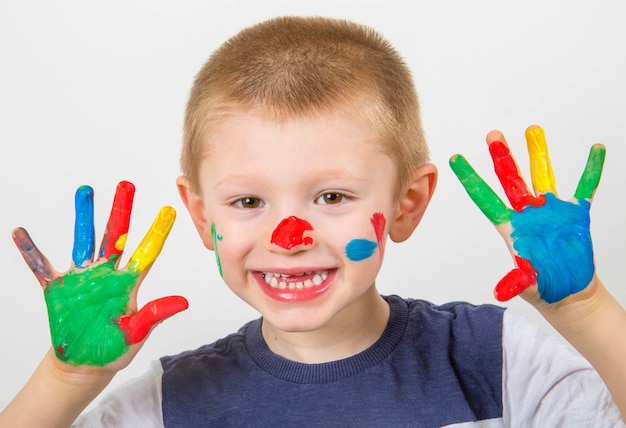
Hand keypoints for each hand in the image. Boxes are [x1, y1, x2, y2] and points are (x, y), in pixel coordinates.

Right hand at [12, 181, 188, 365]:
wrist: (84, 365)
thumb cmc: (113, 349)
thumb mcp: (136, 333)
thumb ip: (155, 314)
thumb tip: (184, 302)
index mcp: (128, 283)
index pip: (147, 252)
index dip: (157, 232)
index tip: (169, 210)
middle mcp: (106, 274)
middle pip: (116, 236)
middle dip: (122, 210)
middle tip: (127, 185)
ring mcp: (81, 278)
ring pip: (83, 240)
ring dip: (84, 217)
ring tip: (86, 191)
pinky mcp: (57, 289)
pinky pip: (41, 266)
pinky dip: (30, 250)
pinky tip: (20, 232)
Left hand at [449, 125, 604, 302]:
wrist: (568, 292)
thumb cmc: (543, 288)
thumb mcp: (527, 286)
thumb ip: (516, 283)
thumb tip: (501, 292)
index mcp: (510, 227)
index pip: (485, 198)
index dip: (471, 179)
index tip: (455, 159)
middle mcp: (527, 213)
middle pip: (511, 179)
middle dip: (502, 156)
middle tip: (493, 135)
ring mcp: (551, 211)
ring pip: (542, 175)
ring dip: (537, 152)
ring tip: (532, 129)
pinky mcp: (575, 214)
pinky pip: (585, 187)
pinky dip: (592, 169)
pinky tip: (596, 148)